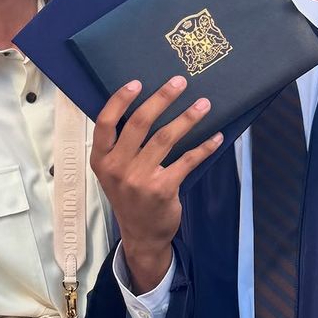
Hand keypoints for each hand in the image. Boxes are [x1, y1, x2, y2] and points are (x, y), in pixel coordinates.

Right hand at [90, 76, 222, 292]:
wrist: (141, 235)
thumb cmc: (129, 195)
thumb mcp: (114, 172)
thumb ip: (121, 146)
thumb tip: (146, 106)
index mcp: (101, 159)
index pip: (105, 122)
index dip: (120, 100)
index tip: (137, 82)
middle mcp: (117, 167)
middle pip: (139, 123)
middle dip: (162, 98)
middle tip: (180, 82)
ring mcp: (139, 179)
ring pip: (166, 138)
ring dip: (188, 118)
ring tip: (204, 104)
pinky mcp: (162, 188)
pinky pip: (187, 160)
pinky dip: (204, 147)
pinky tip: (216, 137)